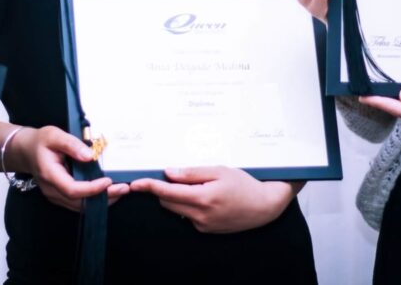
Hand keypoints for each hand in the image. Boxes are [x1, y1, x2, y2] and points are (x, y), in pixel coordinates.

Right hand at [9, 126, 128, 211]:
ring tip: (121, 190)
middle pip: (79, 202)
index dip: (92, 189)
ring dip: (101, 200)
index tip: (109, 181)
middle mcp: (52, 190)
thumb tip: (90, 156)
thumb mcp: (54, 135)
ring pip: (79, 206)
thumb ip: (71, 144)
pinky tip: (108, 191)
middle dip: (103, 197)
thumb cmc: (40, 141)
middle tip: (124, 188)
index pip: (73, 190)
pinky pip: (78, 202)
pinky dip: (94, 198)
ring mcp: (55, 195)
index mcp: (50, 175)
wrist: (26, 150)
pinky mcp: (60, 195)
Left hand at [129, 166, 294, 232]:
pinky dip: (189, 205)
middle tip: (172, 175)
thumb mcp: (219, 170)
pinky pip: (188, 216)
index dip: (149, 186)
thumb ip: (192, 173)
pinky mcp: (206, 230)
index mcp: (202, 199)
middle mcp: (200, 216)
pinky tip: (205, 197)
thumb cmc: (244, 184)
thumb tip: (169, 173)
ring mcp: (202, 226)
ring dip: (176, 197)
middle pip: (168, 203)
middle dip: (164, 189)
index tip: (135, 183)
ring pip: (177, 210)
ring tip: (195, 185)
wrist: (264, 206)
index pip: (167, 193)